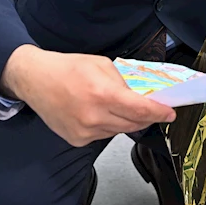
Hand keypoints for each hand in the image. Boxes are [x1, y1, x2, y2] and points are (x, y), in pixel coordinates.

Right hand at [0, 45, 175, 146]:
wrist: (35, 80)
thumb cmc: (66, 68)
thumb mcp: (101, 64)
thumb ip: (124, 81)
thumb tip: (142, 95)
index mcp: (102, 93)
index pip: (140, 110)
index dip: (159, 113)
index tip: (170, 113)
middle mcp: (94, 116)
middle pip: (134, 124)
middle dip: (146, 116)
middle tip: (152, 108)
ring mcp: (85, 131)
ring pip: (120, 131)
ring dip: (127, 120)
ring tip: (119, 106)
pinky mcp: (78, 140)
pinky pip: (104, 135)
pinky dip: (109, 125)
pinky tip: (100, 113)